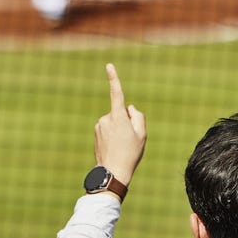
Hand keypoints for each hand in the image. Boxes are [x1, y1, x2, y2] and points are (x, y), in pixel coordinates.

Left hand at [93, 64, 146, 187]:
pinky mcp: (96, 133)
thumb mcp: (142, 134)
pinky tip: (115, 148)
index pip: (117, 93)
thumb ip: (138, 116)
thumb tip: (130, 108)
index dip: (114, 79)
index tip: (109, 66)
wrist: (112, 172)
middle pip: (121, 113)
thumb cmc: (130, 154)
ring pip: (114, 121)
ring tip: (122, 146)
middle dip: (126, 121)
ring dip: (119, 129)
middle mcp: (106, 118)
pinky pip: (108, 129)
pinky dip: (113, 135)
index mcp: (118, 117)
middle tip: (130, 140)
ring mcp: (99, 126)